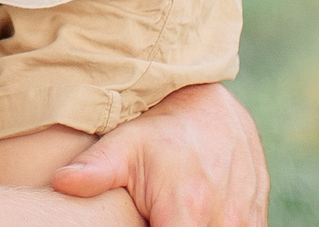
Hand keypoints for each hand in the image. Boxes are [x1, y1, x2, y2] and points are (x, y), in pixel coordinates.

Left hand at [49, 85, 265, 226]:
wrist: (208, 104)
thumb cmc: (158, 128)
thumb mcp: (123, 144)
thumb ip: (94, 169)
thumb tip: (61, 182)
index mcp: (187, 207)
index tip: (142, 224)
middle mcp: (225, 217)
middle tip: (152, 213)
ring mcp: (246, 217)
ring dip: (197, 226)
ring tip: (172, 209)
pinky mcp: (257, 215)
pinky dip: (217, 224)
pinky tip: (195, 211)